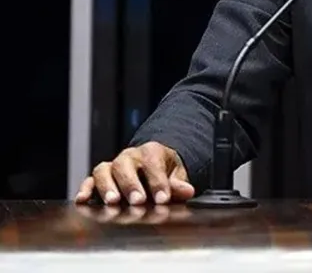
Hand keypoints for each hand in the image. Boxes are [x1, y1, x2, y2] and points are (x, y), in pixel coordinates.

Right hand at [74, 142, 193, 205]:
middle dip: (131, 184)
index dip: (158, 181)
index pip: (153, 163)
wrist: (154, 165)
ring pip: (104, 171)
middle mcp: (129, 157)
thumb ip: (179, 183)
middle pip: (125, 165)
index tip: (163, 198)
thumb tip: (188, 191)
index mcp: (151, 152)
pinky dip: (85, 189)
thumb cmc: (165, 171)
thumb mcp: (177, 174)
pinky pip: (89, 180)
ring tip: (113, 202)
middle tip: (138, 200)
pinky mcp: (99, 178)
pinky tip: (82, 200)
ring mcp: (112, 166)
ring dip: (107, 187)